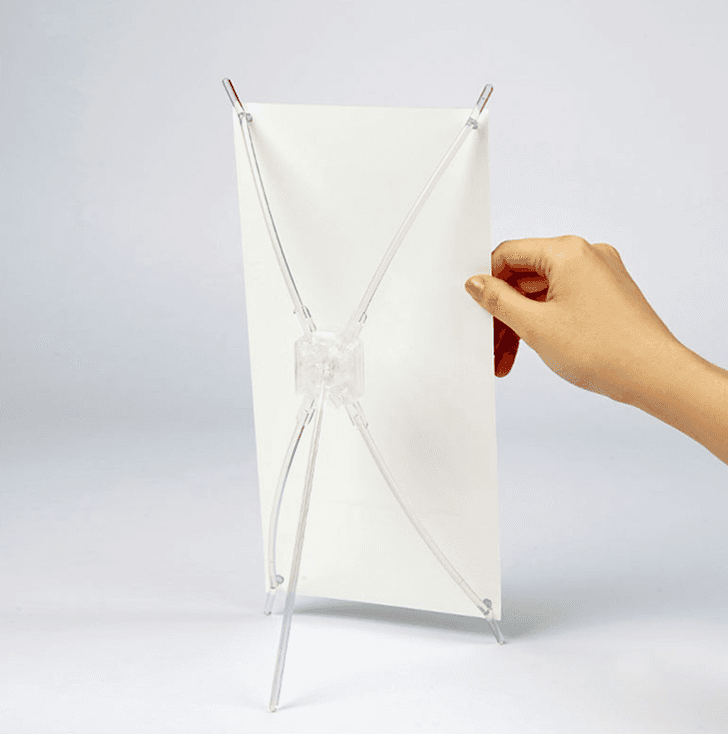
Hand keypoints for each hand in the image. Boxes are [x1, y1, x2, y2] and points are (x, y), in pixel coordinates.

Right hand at [465, 235, 684, 405]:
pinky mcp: (606, 294)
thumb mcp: (535, 326)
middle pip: (525, 275)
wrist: (656, 376)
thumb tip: (478, 284)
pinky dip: (544, 321)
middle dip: (504, 311)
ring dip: (522, 322)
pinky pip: (562, 300)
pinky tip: (534, 346)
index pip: (509, 254)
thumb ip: (498, 300)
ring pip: (542, 292)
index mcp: (567, 252)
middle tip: (491, 342)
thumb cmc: (606, 350)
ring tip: (509, 357)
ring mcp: (599, 275)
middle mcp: (586, 256)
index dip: (487, 281)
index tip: (477, 307)